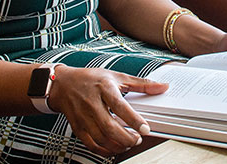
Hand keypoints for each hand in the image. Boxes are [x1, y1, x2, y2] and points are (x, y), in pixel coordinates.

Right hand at [47, 66, 167, 155]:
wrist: (63, 84)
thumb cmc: (92, 79)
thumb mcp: (117, 76)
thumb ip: (141, 84)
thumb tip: (163, 87)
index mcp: (104, 87)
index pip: (120, 106)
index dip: (134, 120)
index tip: (146, 129)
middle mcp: (92, 103)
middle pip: (109, 127)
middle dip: (127, 138)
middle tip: (138, 139)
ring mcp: (83, 117)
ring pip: (101, 138)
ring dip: (118, 145)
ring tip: (129, 143)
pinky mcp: (77, 127)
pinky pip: (91, 144)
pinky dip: (104, 150)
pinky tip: (115, 148)